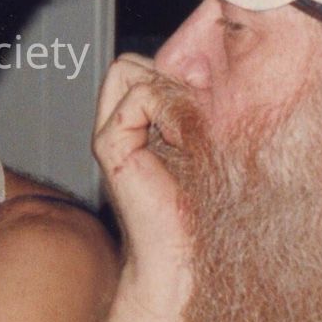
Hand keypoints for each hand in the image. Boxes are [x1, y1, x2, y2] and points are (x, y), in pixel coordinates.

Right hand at [92, 54, 193, 321]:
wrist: (182, 257)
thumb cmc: (204, 210)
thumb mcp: (206, 147)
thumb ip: (197, 111)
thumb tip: (211, 73)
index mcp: (139, 126)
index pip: (144, 70)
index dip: (174, 76)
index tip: (207, 103)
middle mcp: (119, 126)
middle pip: (130, 65)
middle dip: (167, 78)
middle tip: (195, 116)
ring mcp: (110, 134)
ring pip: (130, 71)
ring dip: (169, 92)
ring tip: (189, 132)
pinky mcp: (110, 145)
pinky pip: (140, 97)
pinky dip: (169, 109)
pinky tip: (184, 141)